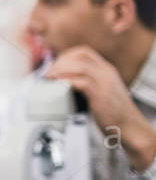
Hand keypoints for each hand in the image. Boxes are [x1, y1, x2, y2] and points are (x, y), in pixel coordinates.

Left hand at [45, 46, 155, 169]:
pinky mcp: (101, 95)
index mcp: (106, 70)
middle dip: (60, 61)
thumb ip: (88, 83)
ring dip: (60, 70)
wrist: (130, 127)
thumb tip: (64, 81)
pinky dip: (67, 81)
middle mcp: (106, 73)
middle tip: (49, 72)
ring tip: (49, 78)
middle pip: (80, 56)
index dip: (66, 56)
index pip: (84, 52)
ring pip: (80, 66)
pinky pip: (82, 82)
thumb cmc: (113, 112)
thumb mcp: (102, 91)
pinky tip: (59, 85)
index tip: (55, 65)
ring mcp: (105, 83)